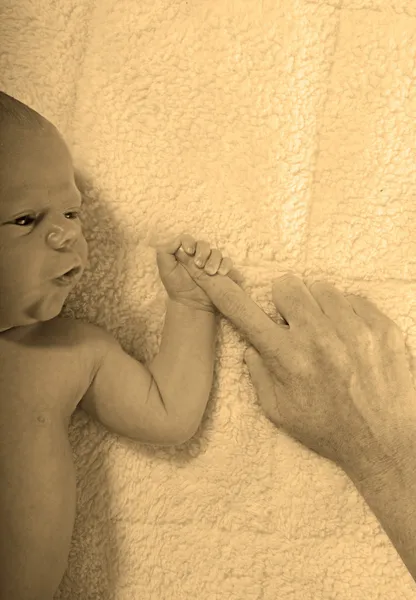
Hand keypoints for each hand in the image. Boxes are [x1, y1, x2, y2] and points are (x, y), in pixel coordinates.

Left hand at [151, 232, 244, 312]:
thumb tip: (177, 240)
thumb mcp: (165, 269)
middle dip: (202, 252)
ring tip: (209, 272)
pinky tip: (220, 273)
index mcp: (185, 252)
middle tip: (199, 265)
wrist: (189, 303)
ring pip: (216, 252)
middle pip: (204, 244)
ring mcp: (211, 262)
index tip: (188, 251)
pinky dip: (225, 265)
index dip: (189, 242)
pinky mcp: (221, 270)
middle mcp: (198, 255)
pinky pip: (227, 262)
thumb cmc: (176, 286)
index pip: (188, 239)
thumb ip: (165, 252)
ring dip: (214, 260)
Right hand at [173, 254, 415, 476]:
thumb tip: (252, 345)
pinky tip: (351, 339)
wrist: (386, 445)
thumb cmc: (329, 430)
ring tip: (328, 335)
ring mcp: (355, 330)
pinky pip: (354, 299)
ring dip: (318, 307)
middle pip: (287, 285)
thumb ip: (259, 374)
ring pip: (322, 288)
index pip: (244, 312)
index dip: (220, 288)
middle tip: (296, 325)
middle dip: (286, 302)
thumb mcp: (280, 412)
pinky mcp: (383, 328)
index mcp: (289, 359)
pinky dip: (347, 314)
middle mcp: (320, 338)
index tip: (206, 270)